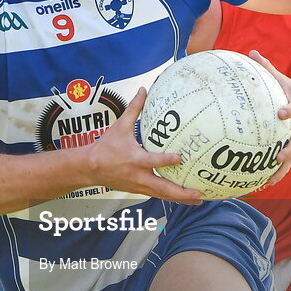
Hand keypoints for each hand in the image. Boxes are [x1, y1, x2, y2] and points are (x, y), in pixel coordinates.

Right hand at [86, 88, 202, 204]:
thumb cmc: (106, 147)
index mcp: (135, 159)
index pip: (152, 161)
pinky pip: (158, 196)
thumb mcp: (119, 126)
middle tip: (199, 193)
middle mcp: (139, 175)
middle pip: (163, 188)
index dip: (166, 160)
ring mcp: (139, 186)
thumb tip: (144, 90)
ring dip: (181, 198)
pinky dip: (172, 198)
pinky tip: (186, 198)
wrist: (90, 168)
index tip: (180, 157)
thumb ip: (134, 109)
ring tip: (199, 199)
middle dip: (182, 192)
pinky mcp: (139, 190)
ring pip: (163, 195)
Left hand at [247, 50, 290, 186]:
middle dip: (289, 149)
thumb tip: (251, 53)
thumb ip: (267, 68)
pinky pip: (287, 161)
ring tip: (268, 181)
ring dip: (283, 169)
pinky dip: (277, 172)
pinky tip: (262, 183)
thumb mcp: (283, 78)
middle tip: (278, 157)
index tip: (281, 113)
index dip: (290, 110)